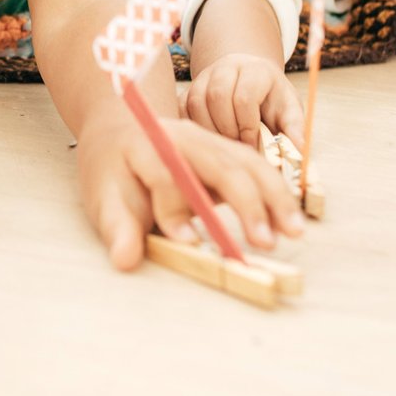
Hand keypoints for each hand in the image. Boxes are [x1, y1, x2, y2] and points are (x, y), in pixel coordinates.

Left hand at [77, 97, 303, 269]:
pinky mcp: (226, 153)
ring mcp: (209, 142)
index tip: (188, 242)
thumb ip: (117, 229)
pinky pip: (256, 169)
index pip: (165, 172)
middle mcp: (184, 137)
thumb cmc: (113, 171)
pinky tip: (288, 221)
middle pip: (221, 163)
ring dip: (274, 197)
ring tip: (293, 232)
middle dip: (246, 202)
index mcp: (148, 143)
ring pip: (248, 164)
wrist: (122, 136)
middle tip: (264, 242)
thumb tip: (125, 260)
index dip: (175, 206)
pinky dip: (275, 194)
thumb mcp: (103, 199)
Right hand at [184, 52, 303, 148]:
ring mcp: (205, 76)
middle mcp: (227, 67)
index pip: (245, 97)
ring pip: (197, 102)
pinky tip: (209, 140)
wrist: (251, 81)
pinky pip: (183, 107)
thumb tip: (300, 150)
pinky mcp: (189, 88)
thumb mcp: (289, 109)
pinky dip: (194, 127)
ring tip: (224, 145)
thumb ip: (294, 127)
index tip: (253, 145)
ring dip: (210, 130)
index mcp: (256, 70)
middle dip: (228, 128)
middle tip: (237, 148)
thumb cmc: (271, 99)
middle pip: (218, 96)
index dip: (248, 126)